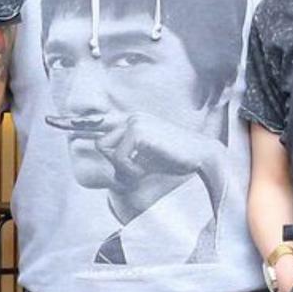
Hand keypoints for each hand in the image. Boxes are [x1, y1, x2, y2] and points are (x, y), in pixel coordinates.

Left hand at [94, 113, 223, 180]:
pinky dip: (129, 170)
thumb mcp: (146, 160)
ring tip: (142, 171)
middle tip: (136, 173)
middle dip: (115, 163)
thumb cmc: (176, 161)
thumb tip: (113, 174)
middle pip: (101, 143)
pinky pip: (118, 157)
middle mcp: (132, 117)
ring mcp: (134, 122)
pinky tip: (145, 171)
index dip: (93, 136)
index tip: (91, 142)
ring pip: (105, 148)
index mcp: (134, 121)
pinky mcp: (138, 131)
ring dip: (122, 167)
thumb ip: (128, 162)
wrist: (201, 156)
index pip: (103, 128)